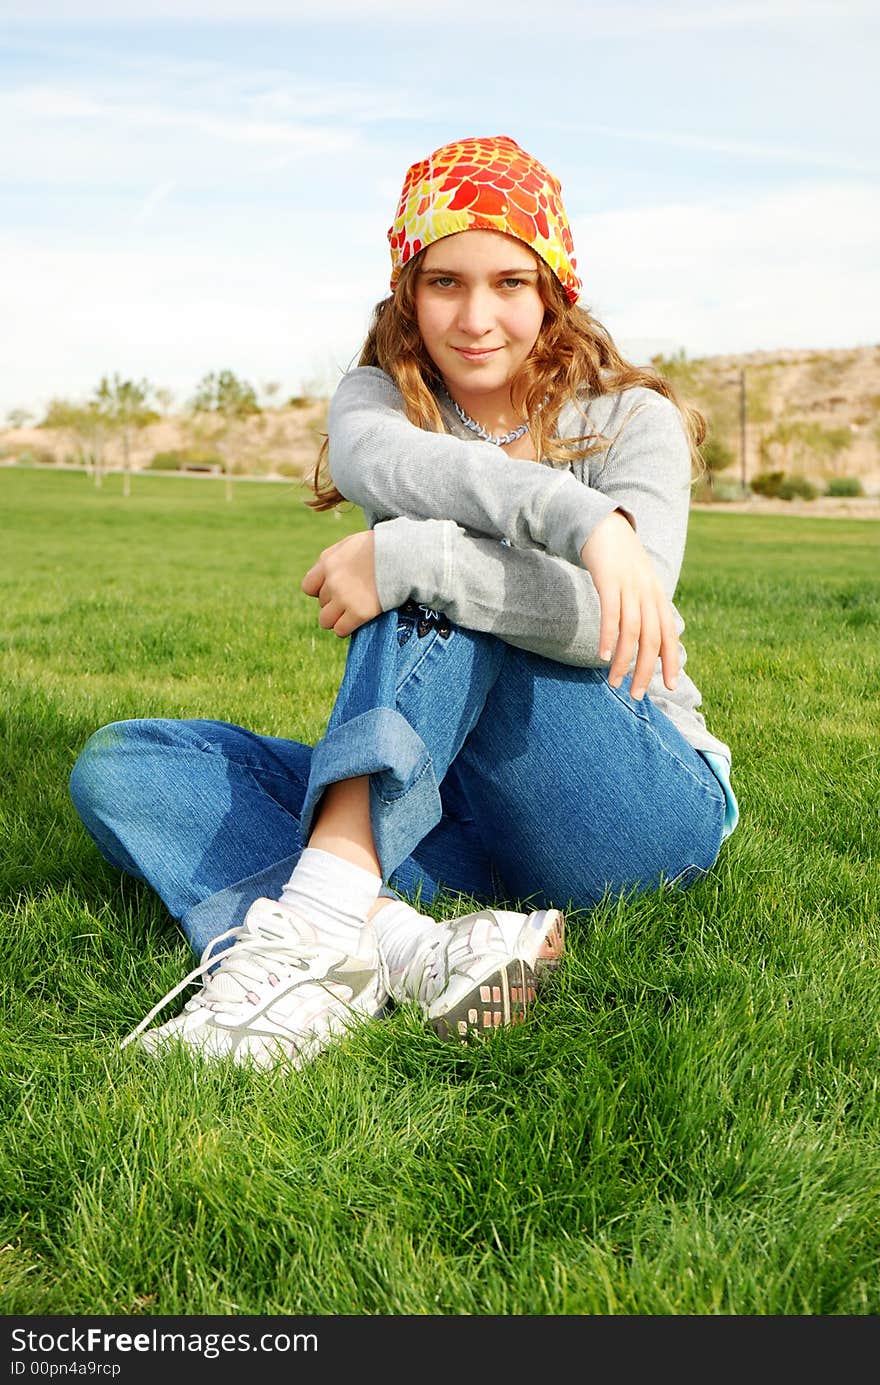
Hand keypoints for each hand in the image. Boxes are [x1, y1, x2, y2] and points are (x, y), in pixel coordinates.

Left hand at [301, 531, 380, 637]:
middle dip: (334, 603)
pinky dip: (346, 628)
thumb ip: (334, 559)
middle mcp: (332, 582)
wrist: (403, 556)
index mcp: (327, 563)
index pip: (308, 587)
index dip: (320, 592)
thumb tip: (325, 576)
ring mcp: (345, 598)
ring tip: (351, 614)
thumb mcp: (350, 544)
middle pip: (322, 604)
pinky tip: (357, 621)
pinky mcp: (359, 613)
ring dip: (336, 619)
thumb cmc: (380, 548)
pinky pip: (340, 630)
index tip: (333, 591)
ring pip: (325, 621)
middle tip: (353, 599)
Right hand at [580, 510, 678, 698]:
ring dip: (625, 660)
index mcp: (657, 596)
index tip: (670, 686)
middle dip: (646, 669)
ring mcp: (629, 586)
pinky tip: (603, 655)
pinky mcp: (608, 580)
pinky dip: (609, 637)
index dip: (671, 661)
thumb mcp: (639, 583)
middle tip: (638, 694)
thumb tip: (649, 637)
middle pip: (652, 638)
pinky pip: (611, 613)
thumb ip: (646, 608)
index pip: (669, 634)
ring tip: (615, 681)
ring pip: (632, 631)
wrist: (604, 525)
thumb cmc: (620, 560)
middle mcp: (648, 593)